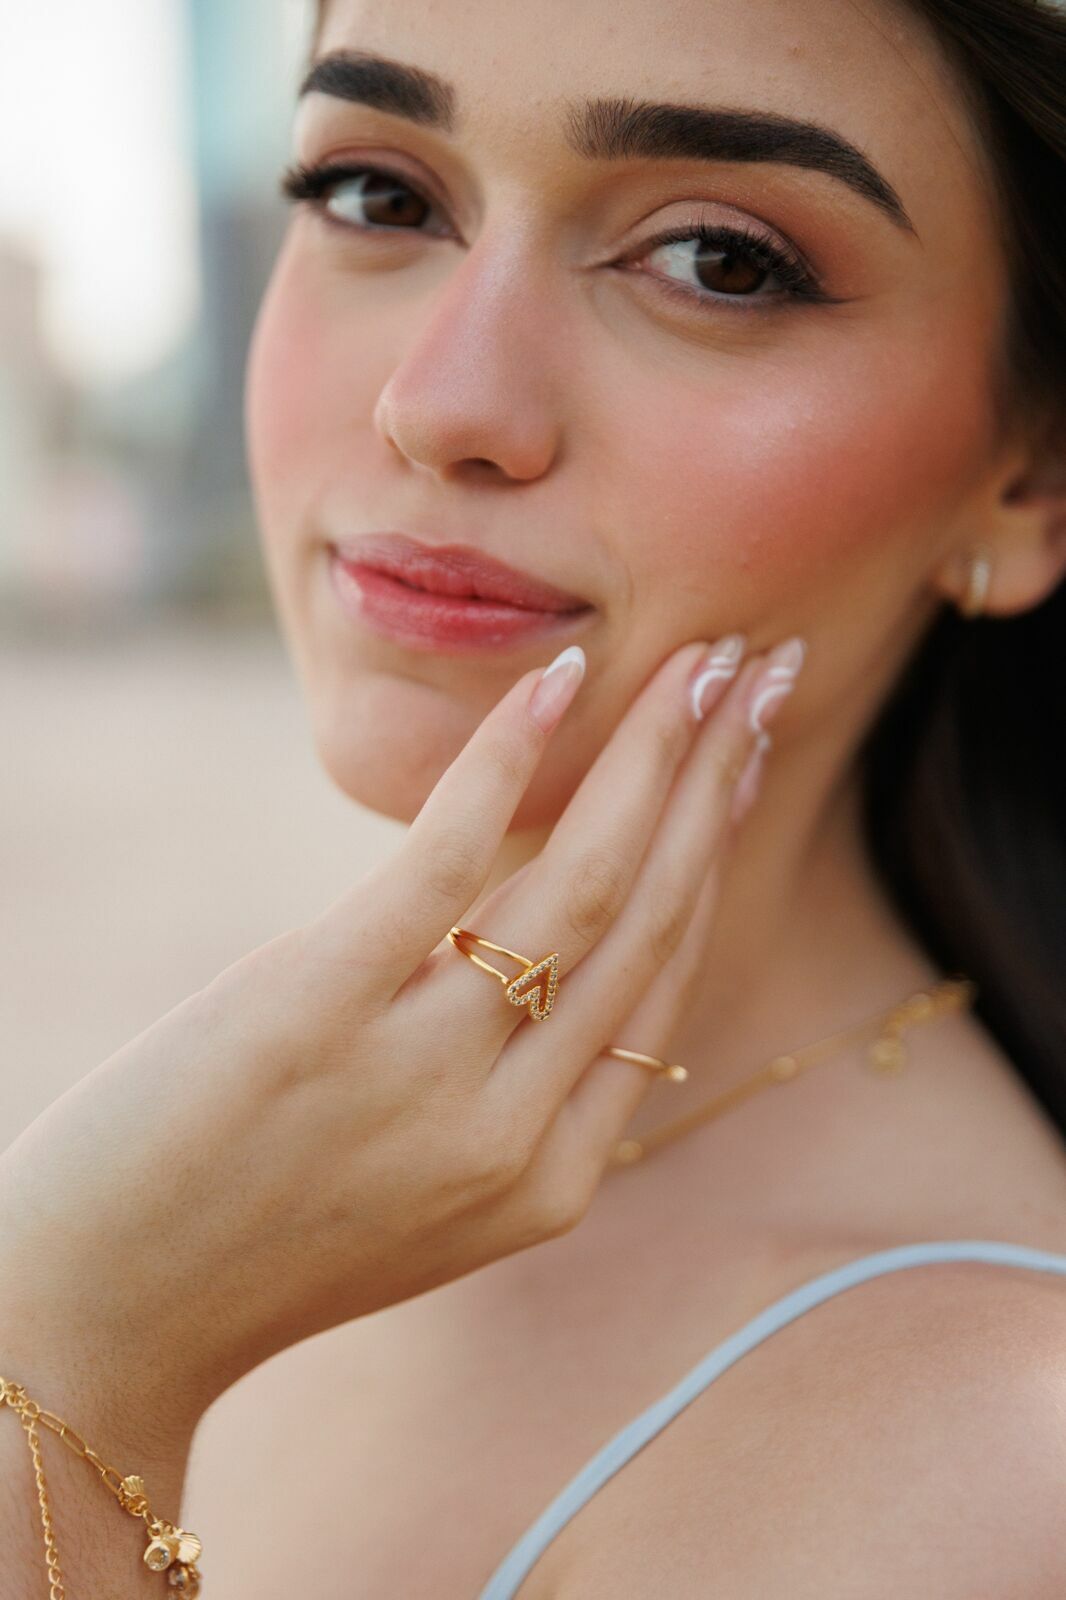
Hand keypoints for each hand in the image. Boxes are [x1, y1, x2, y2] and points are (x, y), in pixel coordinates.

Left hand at [0, 632, 799, 1429]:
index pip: (661, 985)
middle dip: (719, 782)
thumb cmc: (254, 1240)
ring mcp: (424, 1073)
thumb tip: (546, 954)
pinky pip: (449, 863)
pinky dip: (511, 761)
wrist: (106, 1313)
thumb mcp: (424, 1198)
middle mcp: (513, 1132)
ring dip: (656, 756)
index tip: (740, 767)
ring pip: (586, 885)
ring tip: (701, 663)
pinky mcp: (320, 1008)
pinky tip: (562, 682)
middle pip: (652, 919)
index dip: (712, 858)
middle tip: (764, 673)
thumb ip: (507, 1098)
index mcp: (549, 1180)